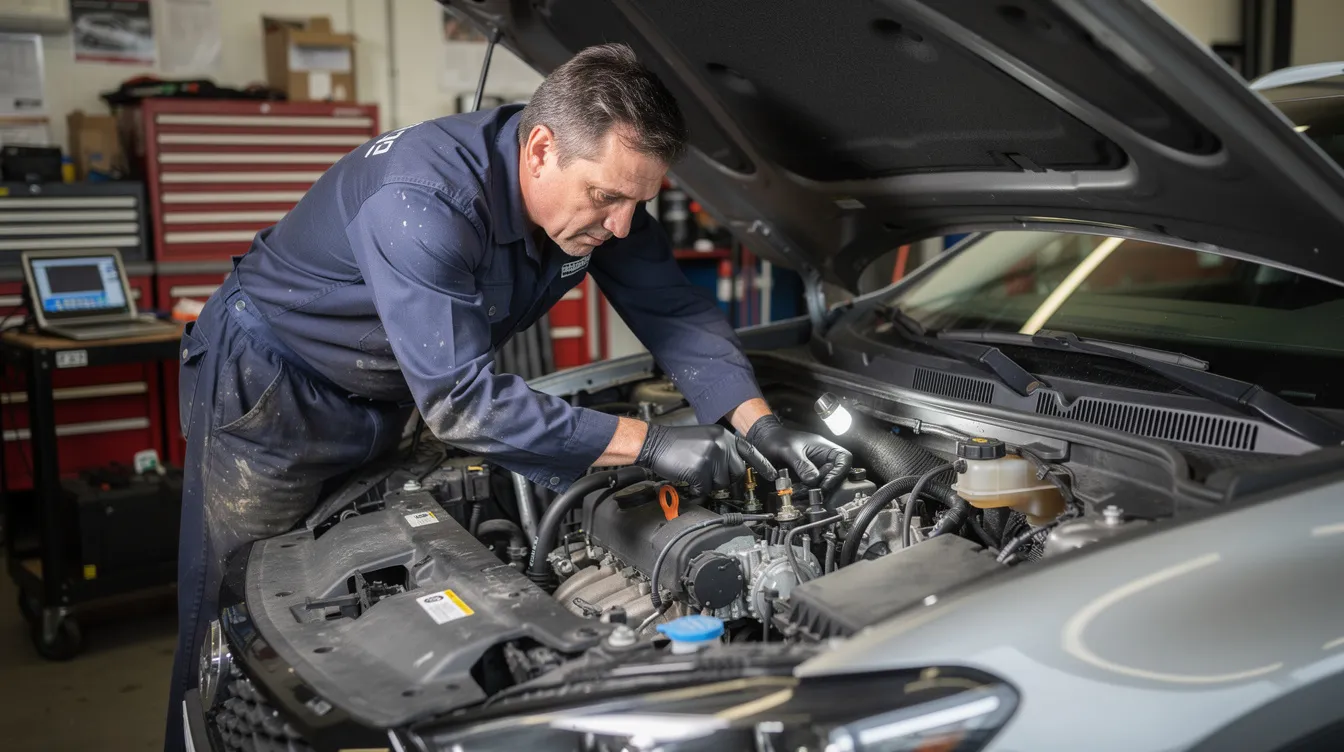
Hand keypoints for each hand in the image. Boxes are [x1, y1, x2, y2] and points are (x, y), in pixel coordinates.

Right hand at [636, 424, 759, 495]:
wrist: (653, 442)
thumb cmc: (676, 443)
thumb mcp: (705, 437)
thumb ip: (722, 448)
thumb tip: (736, 466)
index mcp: (723, 435)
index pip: (749, 451)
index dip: (762, 465)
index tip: (772, 475)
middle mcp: (721, 444)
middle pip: (737, 473)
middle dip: (725, 479)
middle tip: (709, 475)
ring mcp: (711, 457)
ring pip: (722, 483)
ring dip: (709, 484)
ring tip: (695, 471)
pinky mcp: (700, 470)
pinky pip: (705, 489)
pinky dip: (696, 489)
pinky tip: (688, 477)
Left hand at [745, 414, 852, 491]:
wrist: (763, 441)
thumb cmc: (777, 438)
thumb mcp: (789, 450)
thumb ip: (801, 464)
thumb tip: (812, 479)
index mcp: (824, 447)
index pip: (844, 458)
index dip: (839, 472)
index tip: (827, 482)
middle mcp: (822, 458)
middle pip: (835, 475)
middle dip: (825, 485)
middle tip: (813, 491)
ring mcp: (814, 468)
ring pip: (822, 484)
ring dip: (813, 490)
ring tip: (800, 491)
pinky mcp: (806, 476)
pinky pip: (811, 487)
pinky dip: (805, 491)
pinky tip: (796, 492)